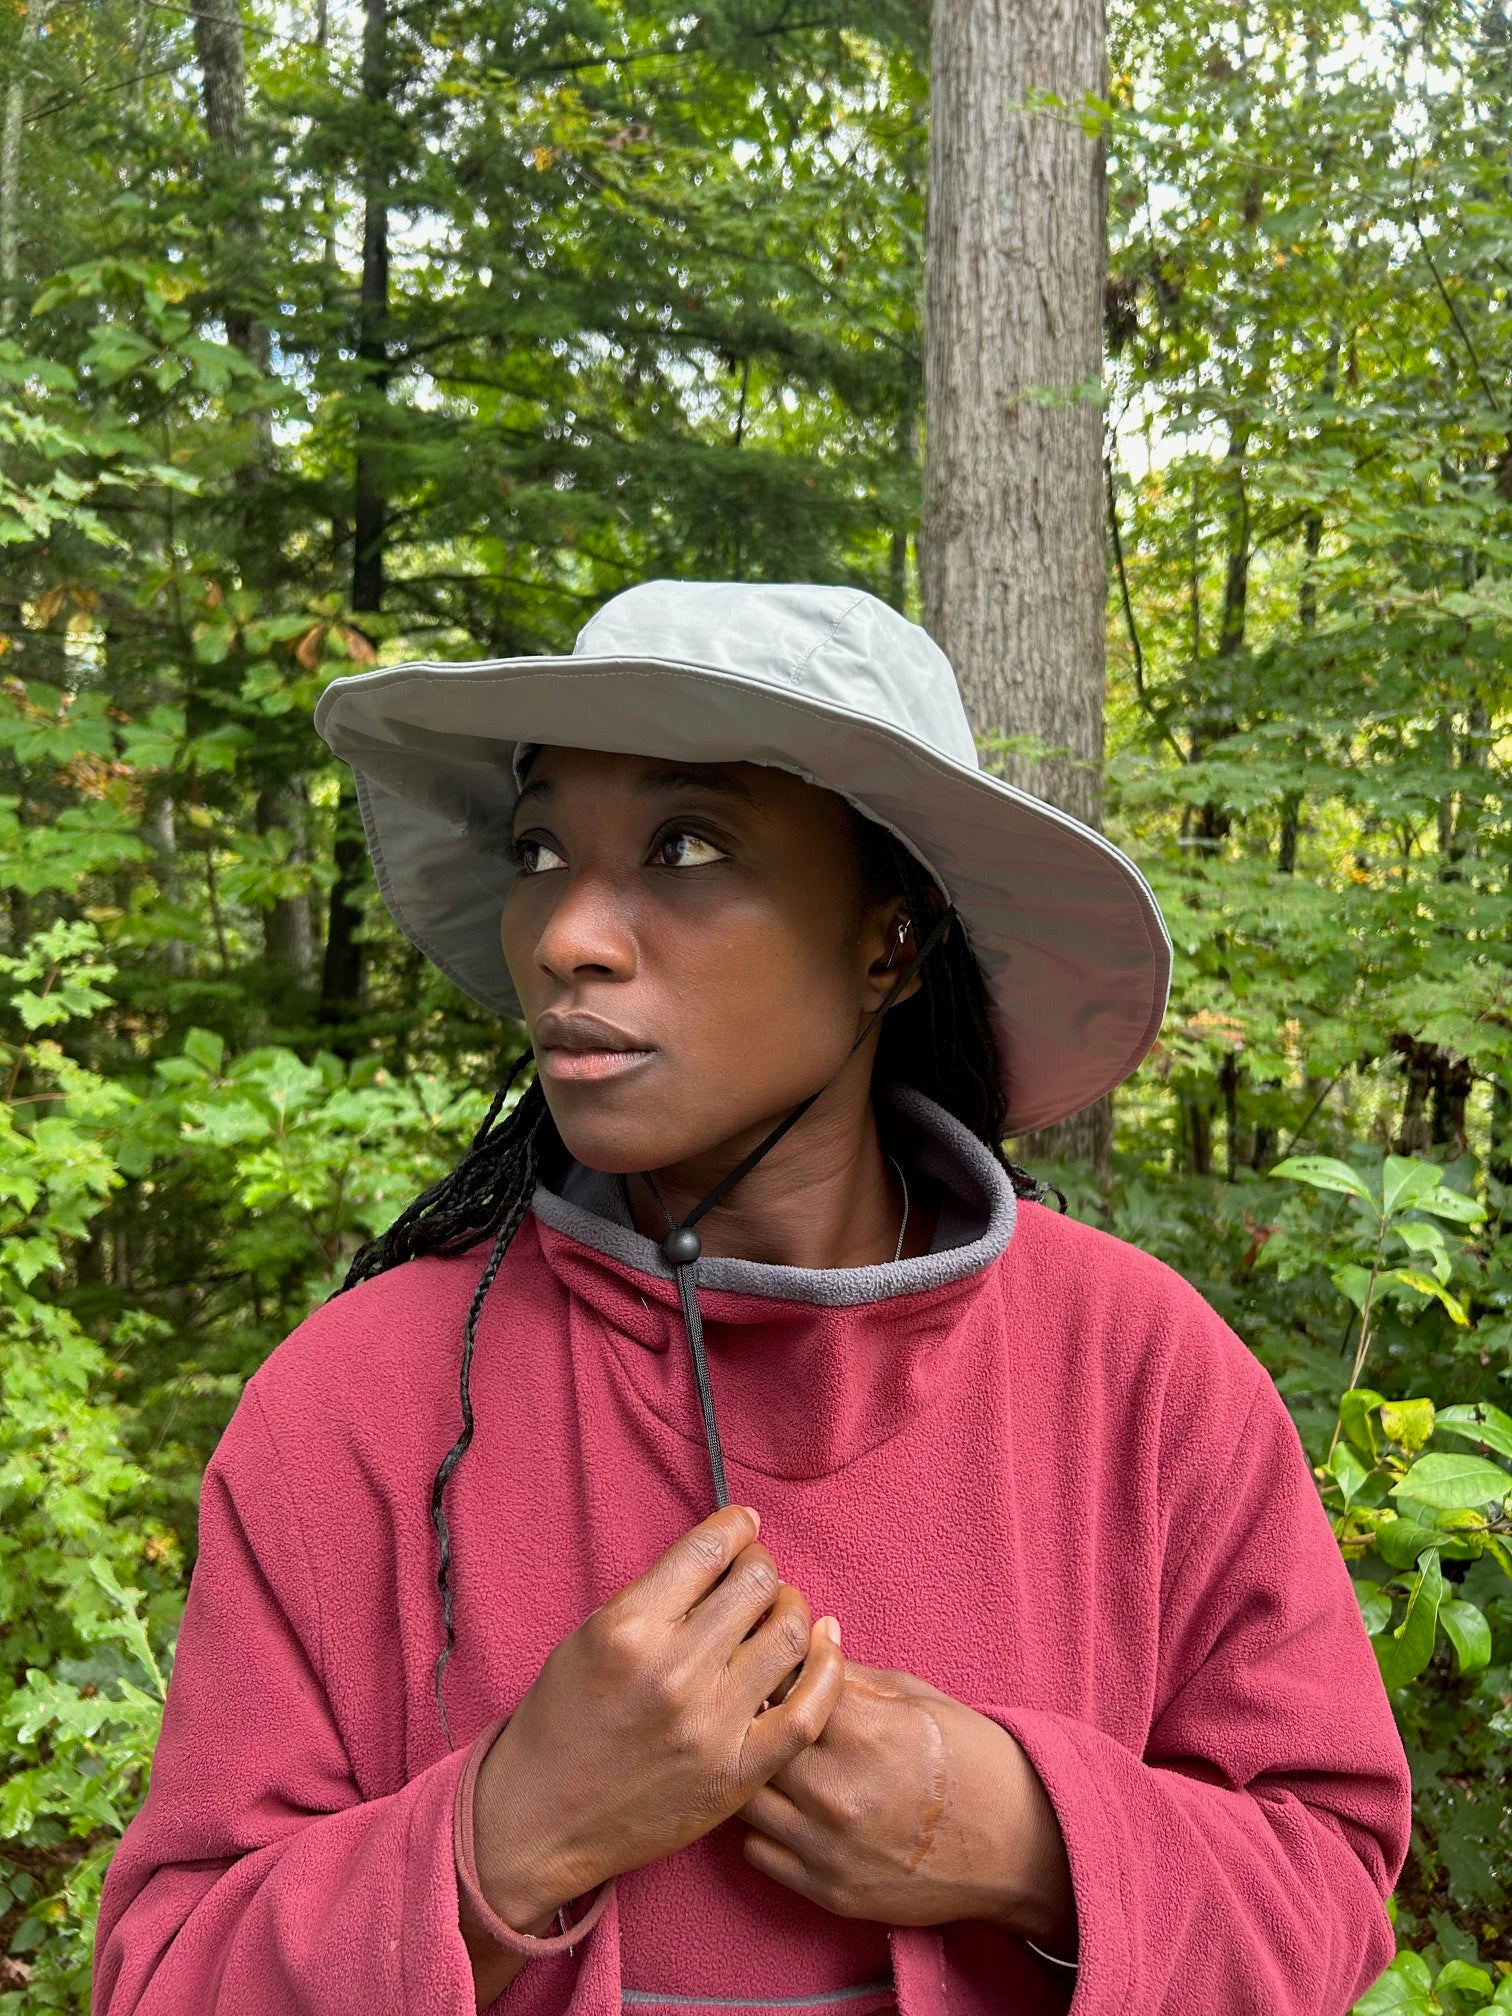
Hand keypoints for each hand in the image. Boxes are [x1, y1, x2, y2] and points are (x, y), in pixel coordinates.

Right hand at [471, 1505, 843, 1928]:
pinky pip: (808, 1711)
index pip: (709, 1547)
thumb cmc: (562, 1721)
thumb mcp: (590, 1637)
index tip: (744, 1526)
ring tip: (779, 1615)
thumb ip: (655, 1596)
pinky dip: (827, 1668)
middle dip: (761, 1567)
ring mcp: (710, 1726)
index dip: (737, 1526)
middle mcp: (673, 1671)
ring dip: (792, 1610)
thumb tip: (722, 1556)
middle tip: (755, 1578)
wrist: (542, 1817)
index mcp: (629, 1628)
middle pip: (757, 1582)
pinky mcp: (737, 1773)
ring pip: (791, 1634)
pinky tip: (824, 1646)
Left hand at [737, 1660, 1074, 1953]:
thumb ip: (853, 1675)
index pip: (779, 1684)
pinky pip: (756, 1852)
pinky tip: (788, 1809)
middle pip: (751, 1742)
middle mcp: (838, 1793)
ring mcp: (828, 1848)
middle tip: (761, 1709)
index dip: (773, 1671)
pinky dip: (764, 1828)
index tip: (773, 1666)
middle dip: (752, 1719)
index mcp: (864, 1733)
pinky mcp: (827, 1891)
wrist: (1018, 1848)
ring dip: (753, 1773)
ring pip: (744, 1799)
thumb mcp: (918, 1698)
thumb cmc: (972, 1758)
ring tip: (772, 1759)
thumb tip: (812, 1638)